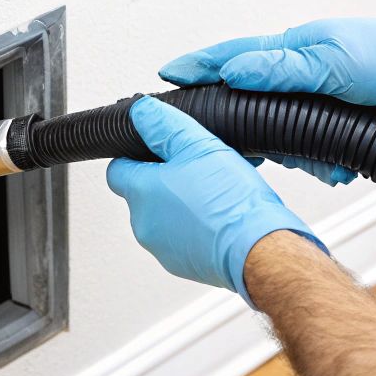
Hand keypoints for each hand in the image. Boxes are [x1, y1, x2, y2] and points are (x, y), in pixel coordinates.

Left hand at [107, 96, 324, 304]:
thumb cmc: (231, 203)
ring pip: (163, 215)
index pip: (116, 170)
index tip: (154, 151)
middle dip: (165, 179)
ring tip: (213, 193)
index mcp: (141, 193)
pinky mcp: (180, 264)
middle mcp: (143, 224)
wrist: (259, 249)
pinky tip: (219, 216)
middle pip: (142, 193)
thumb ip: (165, 126)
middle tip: (196, 169)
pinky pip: (180, 237)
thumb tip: (141, 111)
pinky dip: (194, 226)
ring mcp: (160, 247)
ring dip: (181, 203)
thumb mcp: (199, 147)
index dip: (133, 156)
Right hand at [158, 17, 375, 184]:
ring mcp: (324, 91)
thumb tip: (235, 69)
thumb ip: (280, 69)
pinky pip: (317, 144)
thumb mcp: (332, 64)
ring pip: (289, 129)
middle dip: (261, 131)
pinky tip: (341, 165)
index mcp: (298, 47)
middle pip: (256, 99)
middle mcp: (306, 67)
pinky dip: (327, 159)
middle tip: (251, 150)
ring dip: (306, 152)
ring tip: (326, 162)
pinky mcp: (342, 115)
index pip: (235, 54)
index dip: (200, 65)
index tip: (170, 73)